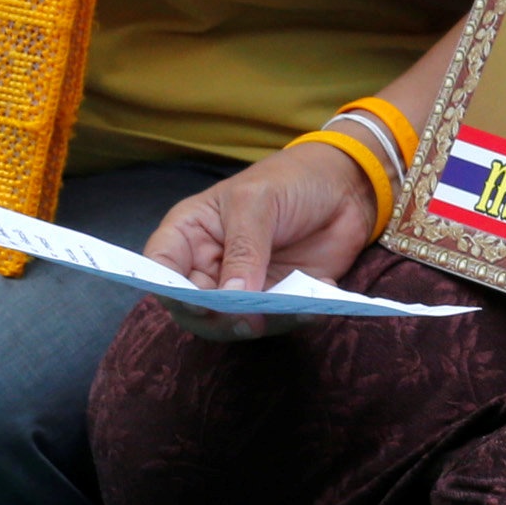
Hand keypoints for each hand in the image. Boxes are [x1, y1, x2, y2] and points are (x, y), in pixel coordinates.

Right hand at [141, 137, 380, 340]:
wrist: (345, 185)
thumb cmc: (289, 180)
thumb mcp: (257, 202)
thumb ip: (243, 248)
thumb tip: (231, 297)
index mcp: (189, 235)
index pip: (160, 269)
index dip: (169, 291)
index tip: (195, 304)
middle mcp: (209, 267)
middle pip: (194, 309)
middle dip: (217, 319)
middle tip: (249, 319)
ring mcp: (243, 286)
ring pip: (234, 322)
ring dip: (261, 324)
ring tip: (291, 311)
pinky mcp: (277, 298)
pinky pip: (278, 321)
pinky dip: (294, 319)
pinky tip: (316, 304)